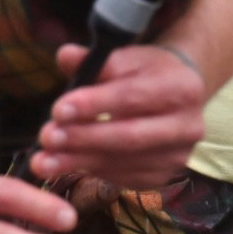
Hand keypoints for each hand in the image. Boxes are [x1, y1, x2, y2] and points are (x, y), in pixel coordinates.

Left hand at [30, 42, 205, 188]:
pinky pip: (124, 178)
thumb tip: (64, 56)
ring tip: (45, 159)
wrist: (179, 94)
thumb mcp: (125, 56)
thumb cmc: (146, 71)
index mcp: (181, 88)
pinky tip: (67, 165)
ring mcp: (178, 156)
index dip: (94, 105)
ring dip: (79, 161)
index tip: (58, 110)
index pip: (132, 97)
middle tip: (47, 137)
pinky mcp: (165, 176)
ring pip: (123, 162)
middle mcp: (187, 127)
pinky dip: (93, 171)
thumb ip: (94, 59)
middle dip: (83, 138)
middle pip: (128, 136)